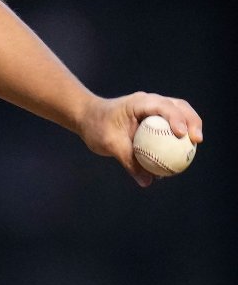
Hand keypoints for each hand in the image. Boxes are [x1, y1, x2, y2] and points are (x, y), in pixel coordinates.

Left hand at [78, 92, 202, 187]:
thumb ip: (128, 160)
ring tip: (195, 146)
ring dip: (190, 127)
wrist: (87, 118)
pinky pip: (171, 126)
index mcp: (139, 102)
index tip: (181, 135)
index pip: (163, 106)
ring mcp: (154, 109)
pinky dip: (178, 138)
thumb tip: (147, 182)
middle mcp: (150, 102)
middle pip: (179, 107)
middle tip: (196, 141)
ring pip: (180, 114)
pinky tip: (181, 155)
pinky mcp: (154, 119)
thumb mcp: (108, 144)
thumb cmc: (95, 126)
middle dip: (192, 121)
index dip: (176, 118)